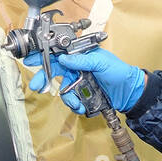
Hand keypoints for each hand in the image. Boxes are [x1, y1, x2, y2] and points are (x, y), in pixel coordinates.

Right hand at [25, 47, 145, 113]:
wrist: (130, 92)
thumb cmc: (119, 72)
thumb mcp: (101, 62)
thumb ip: (81, 61)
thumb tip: (64, 58)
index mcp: (81, 56)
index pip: (59, 54)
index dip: (44, 56)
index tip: (31, 60)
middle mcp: (78, 68)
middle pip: (55, 72)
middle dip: (45, 79)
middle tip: (37, 86)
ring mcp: (80, 81)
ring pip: (63, 90)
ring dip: (67, 98)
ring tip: (75, 103)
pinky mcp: (82, 94)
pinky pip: (72, 100)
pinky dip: (75, 105)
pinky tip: (81, 107)